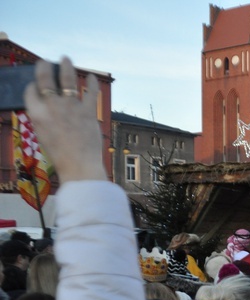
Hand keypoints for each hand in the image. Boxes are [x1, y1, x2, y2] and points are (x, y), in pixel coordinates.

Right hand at [23, 56, 106, 182]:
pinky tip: (92, 77)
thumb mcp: (42, 134)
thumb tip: (45, 103)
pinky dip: (92, 83)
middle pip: (45, 79)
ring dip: (66, 66)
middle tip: (45, 62)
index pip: (31, 91)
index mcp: (36, 114)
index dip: (33, 85)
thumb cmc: (60, 154)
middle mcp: (52, 107)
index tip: (36, 83)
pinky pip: (91, 93)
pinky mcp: (88, 112)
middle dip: (44, 67)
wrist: (79, 165)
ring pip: (68, 79)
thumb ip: (43, 117)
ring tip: (66, 58)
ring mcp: (71, 107)